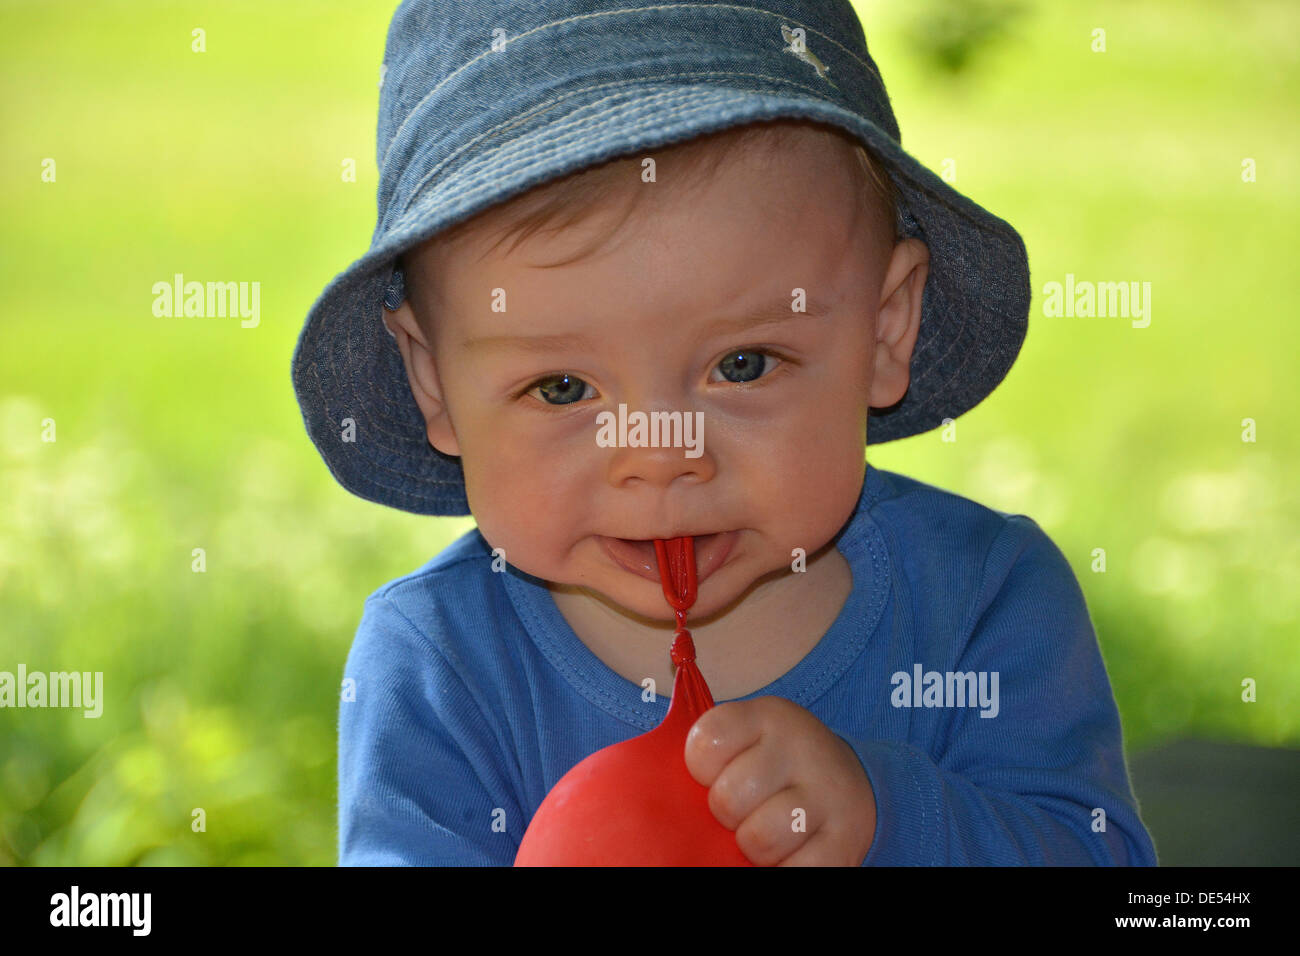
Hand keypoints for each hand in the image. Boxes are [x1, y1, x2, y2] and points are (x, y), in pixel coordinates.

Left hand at [684, 695, 876, 865]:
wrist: (847, 782)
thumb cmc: (772, 768)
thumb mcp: (746, 744)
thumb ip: (710, 763)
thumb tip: (665, 809)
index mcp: (767, 717)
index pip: (707, 741)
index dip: (700, 770)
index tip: (713, 776)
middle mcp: (801, 748)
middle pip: (728, 798)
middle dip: (726, 816)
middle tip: (741, 812)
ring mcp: (828, 794)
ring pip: (759, 839)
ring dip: (752, 849)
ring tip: (764, 836)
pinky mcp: (845, 840)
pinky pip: (796, 870)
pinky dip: (782, 870)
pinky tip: (786, 856)